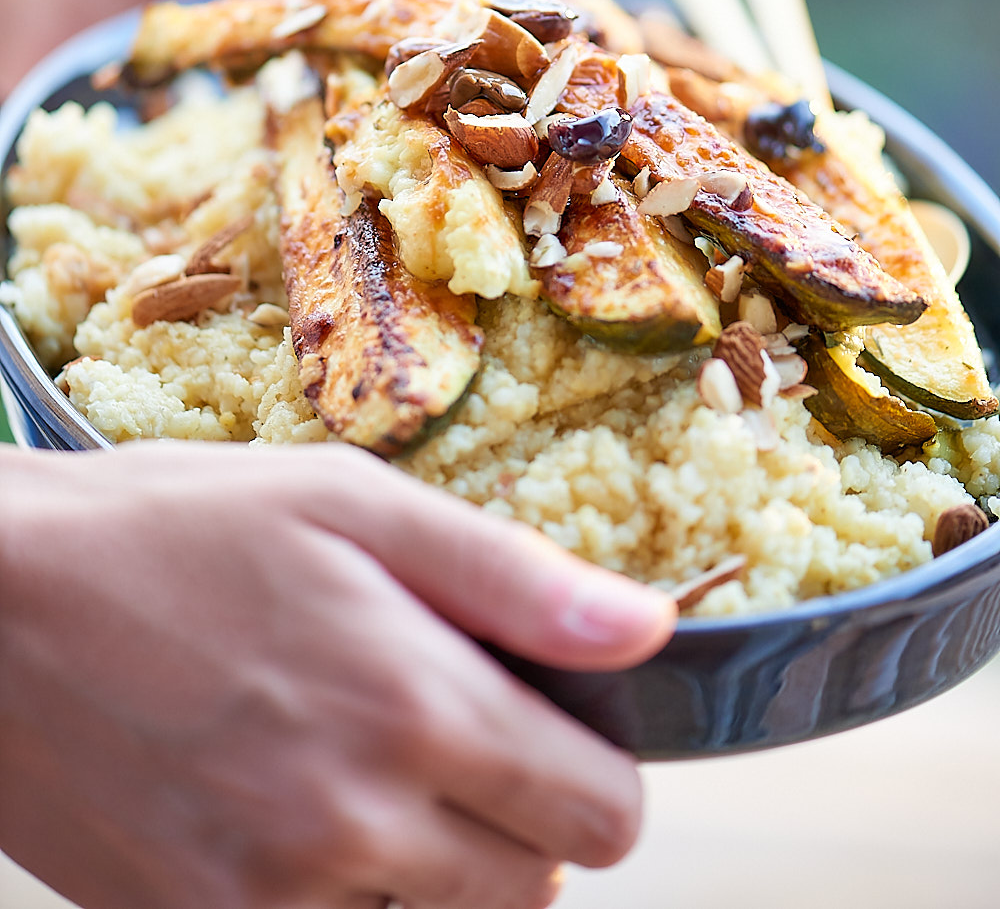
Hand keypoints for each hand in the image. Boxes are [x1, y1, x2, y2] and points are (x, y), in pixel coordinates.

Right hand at [0, 441, 673, 908]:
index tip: (552, 735)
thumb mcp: (350, 504)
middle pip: (532, 890)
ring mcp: (271, 898)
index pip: (602, 817)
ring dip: (427, 869)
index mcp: (414, 703)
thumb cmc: (174, 529)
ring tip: (356, 767)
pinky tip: (287, 814)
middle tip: (444, 738)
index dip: (596, 775)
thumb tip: (646, 628)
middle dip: (517, 821)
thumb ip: (510, 577)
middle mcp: (356, 822)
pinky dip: (337, 899)